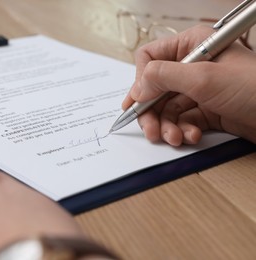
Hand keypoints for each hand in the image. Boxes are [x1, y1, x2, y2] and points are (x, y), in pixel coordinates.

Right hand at [123, 25, 255, 145]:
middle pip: (156, 89)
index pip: (151, 58)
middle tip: (151, 130)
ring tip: (174, 138)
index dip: (141, 81)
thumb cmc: (254, 87)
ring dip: (168, 126)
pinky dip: (183, 131)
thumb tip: (138, 86)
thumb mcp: (203, 78)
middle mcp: (192, 66)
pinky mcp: (207, 109)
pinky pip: (183, 120)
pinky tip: (191, 137)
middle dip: (152, 112)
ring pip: (168, 109)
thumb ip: (163, 77)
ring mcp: (199, 89)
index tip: (137, 103)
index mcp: (192, 46)